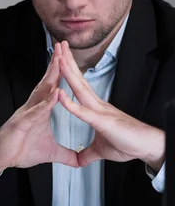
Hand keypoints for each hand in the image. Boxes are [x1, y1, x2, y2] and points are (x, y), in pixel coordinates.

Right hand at [0, 44, 78, 180]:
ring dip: (51, 76)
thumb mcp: (49, 153)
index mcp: (41, 109)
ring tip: (60, 61)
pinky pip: (36, 110)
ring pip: (41, 91)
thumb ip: (65, 154)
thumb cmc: (19, 150)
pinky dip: (46, 102)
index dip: (62, 73)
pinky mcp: (22, 122)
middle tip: (65, 47)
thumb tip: (78, 160)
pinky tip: (55, 94)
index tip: (72, 59)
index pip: (54, 87)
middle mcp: (33, 106)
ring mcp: (27, 112)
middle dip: (56, 64)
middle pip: (48, 82)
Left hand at [58, 41, 164, 170]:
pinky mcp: (103, 122)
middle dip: (67, 62)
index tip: (59, 59)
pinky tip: (60, 95)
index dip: (69, 72)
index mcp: (95, 108)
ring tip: (59, 58)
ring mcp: (100, 111)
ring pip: (80, 89)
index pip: (78, 86)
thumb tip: (79, 160)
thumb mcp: (101, 150)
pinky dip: (71, 104)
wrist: (147, 147)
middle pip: (78, 80)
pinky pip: (84, 112)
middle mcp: (97, 105)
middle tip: (58, 44)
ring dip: (69, 73)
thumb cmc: (128, 144)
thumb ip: (88, 153)